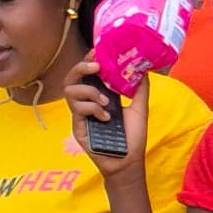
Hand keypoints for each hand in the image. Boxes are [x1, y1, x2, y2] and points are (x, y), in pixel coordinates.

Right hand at [66, 60, 149, 180]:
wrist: (128, 160)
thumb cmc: (133, 136)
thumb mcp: (139, 108)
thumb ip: (139, 88)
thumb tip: (142, 67)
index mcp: (99, 94)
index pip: (88, 73)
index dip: (89, 60)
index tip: (97, 51)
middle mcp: (87, 101)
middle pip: (71, 78)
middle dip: (81, 68)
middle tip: (95, 67)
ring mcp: (80, 114)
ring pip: (70, 91)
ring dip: (89, 91)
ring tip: (105, 101)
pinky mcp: (77, 126)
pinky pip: (78, 109)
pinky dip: (92, 109)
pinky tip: (106, 118)